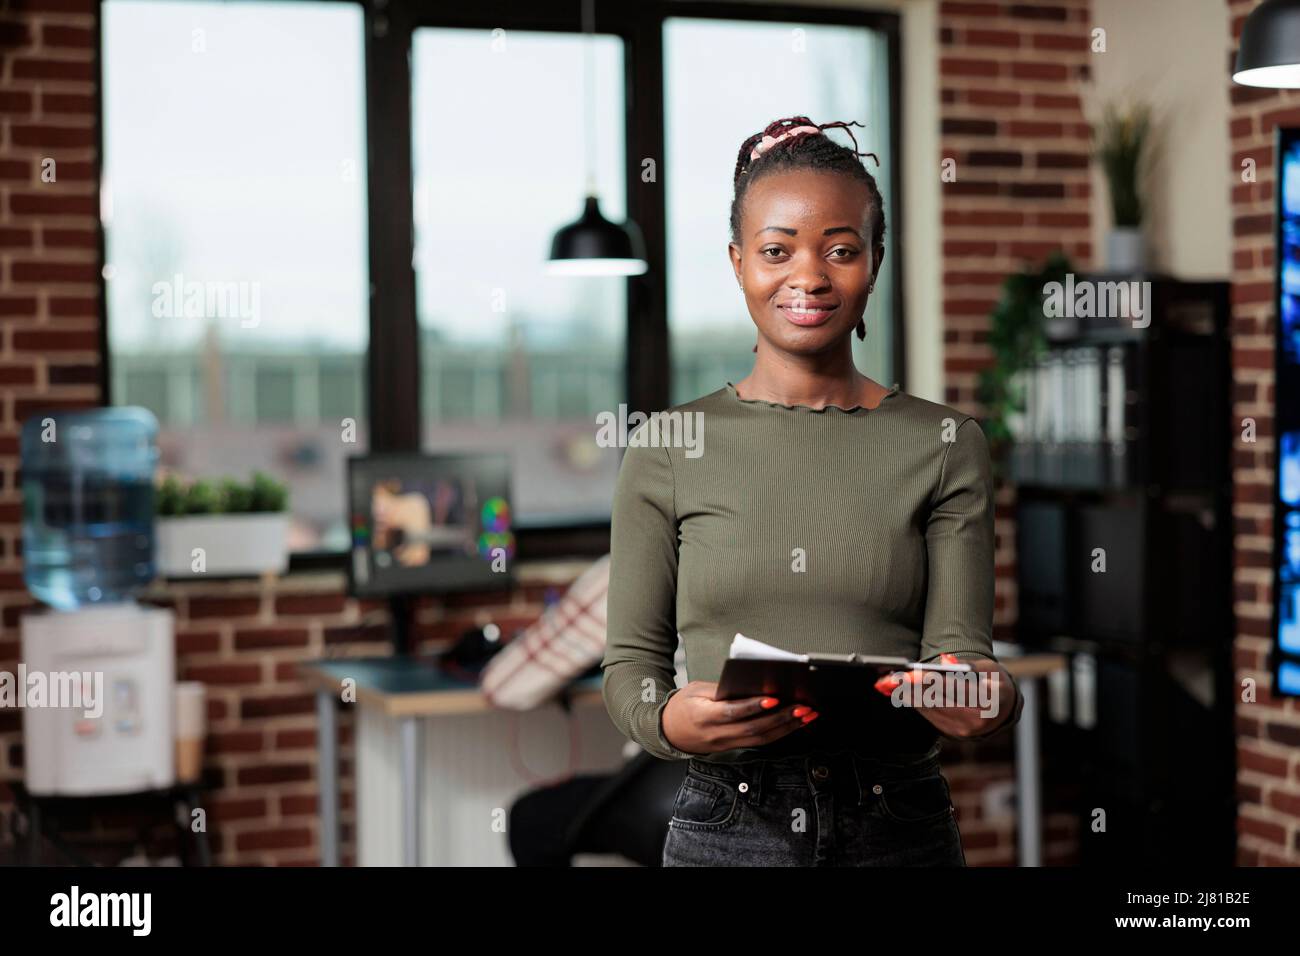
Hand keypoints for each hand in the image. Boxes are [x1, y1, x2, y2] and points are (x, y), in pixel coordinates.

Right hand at [662, 680, 817, 754]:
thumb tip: (752, 685)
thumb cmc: (682, 706)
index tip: (774, 699)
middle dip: (781, 719)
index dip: (754, 707)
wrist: (668, 732)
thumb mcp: (696, 689)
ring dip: (787, 727)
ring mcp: (726, 744)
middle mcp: (717, 734)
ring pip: (761, 739)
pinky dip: (780, 733)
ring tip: (807, 715)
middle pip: (753, 729)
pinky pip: (760, 742)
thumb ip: (722, 689)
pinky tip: (795, 724)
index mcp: (704, 715)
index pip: (732, 712)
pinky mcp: (733, 747)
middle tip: (803, 707)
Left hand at [873, 653, 1016, 739]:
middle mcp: (977, 720)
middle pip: (939, 701)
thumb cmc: (993, 682)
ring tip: (891, 683)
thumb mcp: (989, 669)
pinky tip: (902, 692)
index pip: (957, 689)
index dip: (933, 682)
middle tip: (893, 678)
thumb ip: (968, 665)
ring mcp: (964, 730)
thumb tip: (945, 661)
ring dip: (909, 696)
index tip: (913, 674)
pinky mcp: (953, 733)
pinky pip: (930, 716)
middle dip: (914, 688)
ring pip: (932, 709)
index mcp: (990, 700)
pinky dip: (915, 703)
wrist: (1002, 708)